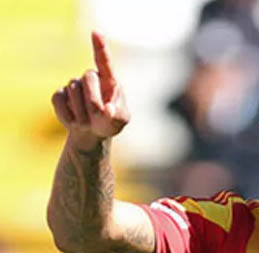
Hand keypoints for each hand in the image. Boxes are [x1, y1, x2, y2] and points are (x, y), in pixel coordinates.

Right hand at [51, 31, 129, 150]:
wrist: (92, 132)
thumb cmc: (110, 123)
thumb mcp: (119, 122)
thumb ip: (117, 116)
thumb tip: (108, 110)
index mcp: (109, 81)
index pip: (104, 61)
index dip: (100, 46)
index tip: (96, 32)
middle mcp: (91, 78)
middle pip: (87, 79)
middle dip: (93, 100)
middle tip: (99, 116)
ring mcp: (74, 85)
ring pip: (73, 91)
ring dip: (81, 111)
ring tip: (88, 121)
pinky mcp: (59, 94)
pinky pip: (59, 101)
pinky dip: (68, 115)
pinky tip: (75, 121)